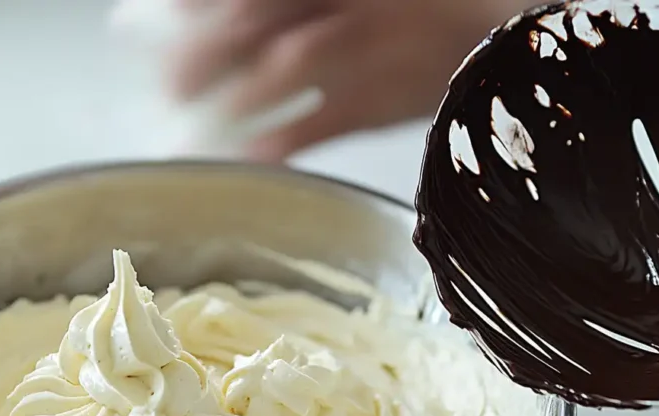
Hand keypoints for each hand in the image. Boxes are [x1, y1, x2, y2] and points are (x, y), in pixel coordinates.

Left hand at [169, 0, 524, 160]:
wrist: (498, 44)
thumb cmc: (421, 12)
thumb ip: (302, 5)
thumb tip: (211, 17)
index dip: (199, 4)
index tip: (160, 16)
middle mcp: (346, 5)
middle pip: (254, 19)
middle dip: (200, 51)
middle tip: (168, 80)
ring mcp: (363, 53)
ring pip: (282, 70)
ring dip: (229, 99)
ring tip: (190, 122)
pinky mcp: (376, 104)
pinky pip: (313, 128)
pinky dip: (273, 145)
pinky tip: (243, 156)